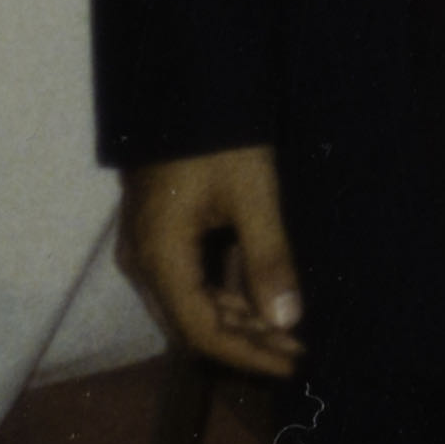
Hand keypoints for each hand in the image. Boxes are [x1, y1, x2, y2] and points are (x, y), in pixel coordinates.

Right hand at [116, 144, 302, 378]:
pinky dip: (228, 291)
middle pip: (194, 321)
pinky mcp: (161, 230)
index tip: (292, 363)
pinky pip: (192, 276)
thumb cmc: (218, 133)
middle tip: (300, 349)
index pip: (201, 332)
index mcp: (159, 259)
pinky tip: (265, 294)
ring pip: (193, 301)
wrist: (185, 80)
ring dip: (239, 317)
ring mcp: (148, 246)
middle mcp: (144, 262)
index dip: (248, 353)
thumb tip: (287, 319)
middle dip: (248, 340)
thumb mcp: (252, 193)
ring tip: (291, 328)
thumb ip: (268, 258)